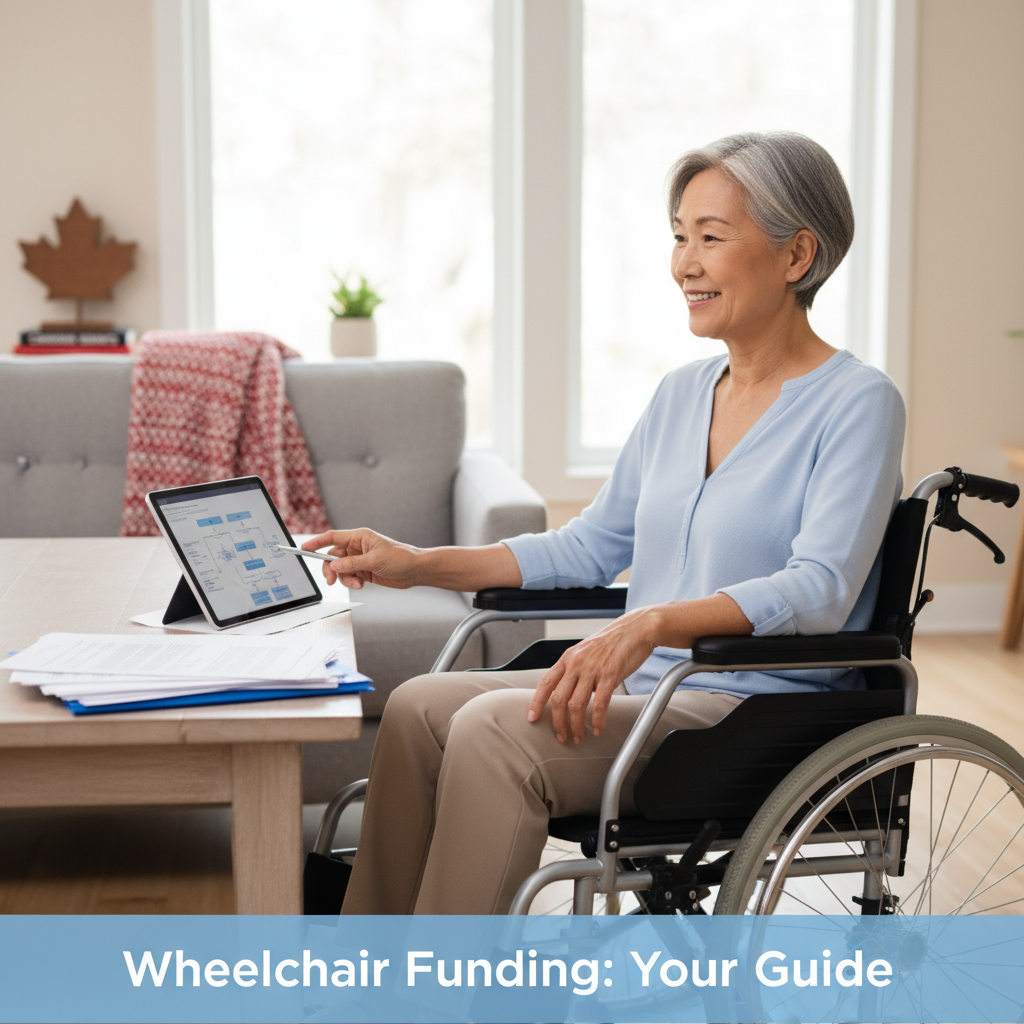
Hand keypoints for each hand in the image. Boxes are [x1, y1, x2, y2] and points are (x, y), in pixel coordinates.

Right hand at [302, 529, 420, 589]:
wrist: (415, 570)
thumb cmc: (400, 557)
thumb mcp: (374, 560)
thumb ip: (352, 564)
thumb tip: (333, 566)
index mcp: (359, 537)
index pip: (332, 537)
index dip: (316, 542)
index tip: (303, 548)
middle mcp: (357, 547)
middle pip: (333, 556)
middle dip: (331, 569)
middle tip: (331, 580)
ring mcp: (360, 560)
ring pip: (340, 569)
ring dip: (345, 578)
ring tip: (357, 583)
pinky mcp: (364, 571)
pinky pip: (349, 577)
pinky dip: (351, 582)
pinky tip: (362, 584)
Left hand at [526, 607, 659, 744]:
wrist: (636, 629)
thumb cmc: (613, 642)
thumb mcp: (585, 652)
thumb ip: (575, 670)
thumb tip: (569, 691)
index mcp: (568, 658)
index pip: (545, 682)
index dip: (536, 702)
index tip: (532, 718)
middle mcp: (577, 663)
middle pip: (558, 699)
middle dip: (557, 722)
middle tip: (561, 737)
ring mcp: (592, 669)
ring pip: (576, 705)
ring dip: (576, 726)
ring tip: (578, 737)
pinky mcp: (610, 675)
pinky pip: (600, 704)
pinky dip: (597, 721)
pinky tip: (597, 729)